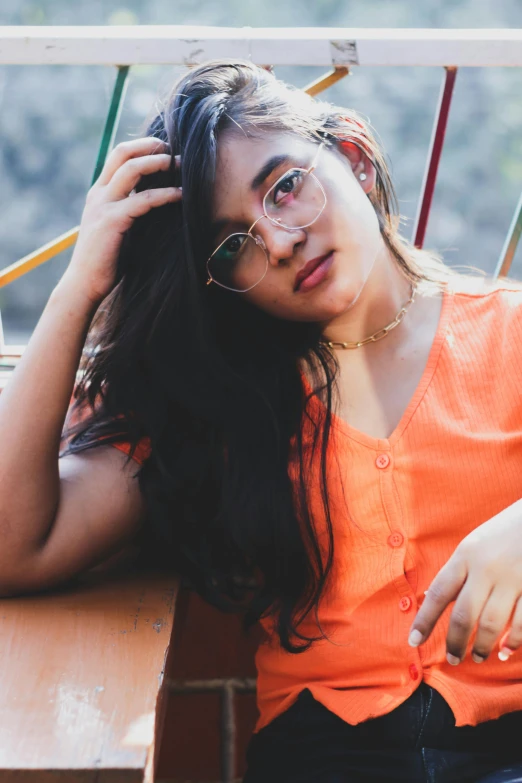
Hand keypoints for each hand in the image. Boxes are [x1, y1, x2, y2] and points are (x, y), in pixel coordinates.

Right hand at [63, 137, 181, 304]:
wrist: (85, 283)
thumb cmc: (106, 261)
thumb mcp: (119, 228)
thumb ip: (131, 211)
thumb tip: (159, 202)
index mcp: (99, 193)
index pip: (118, 156)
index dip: (141, 147)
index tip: (165, 150)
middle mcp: (98, 194)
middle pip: (122, 153)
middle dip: (150, 146)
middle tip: (174, 148)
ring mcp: (103, 206)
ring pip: (132, 169)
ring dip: (159, 162)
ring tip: (181, 164)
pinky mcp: (112, 221)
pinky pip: (144, 199)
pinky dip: (166, 193)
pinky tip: (182, 194)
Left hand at [408, 498, 521, 664]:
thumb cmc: (501, 533)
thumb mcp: (472, 545)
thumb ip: (455, 572)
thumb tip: (429, 597)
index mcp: (466, 555)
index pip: (439, 593)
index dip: (424, 620)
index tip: (413, 641)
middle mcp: (486, 568)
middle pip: (464, 614)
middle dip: (455, 642)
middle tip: (453, 659)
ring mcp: (512, 579)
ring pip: (492, 623)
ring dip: (482, 646)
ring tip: (477, 657)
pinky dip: (514, 641)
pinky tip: (506, 651)